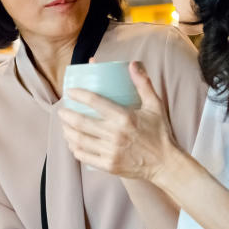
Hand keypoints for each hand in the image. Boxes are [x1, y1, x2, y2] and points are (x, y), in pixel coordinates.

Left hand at [58, 61, 179, 181]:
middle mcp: (115, 135)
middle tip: (62, 110)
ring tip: (64, 125)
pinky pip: (84, 156)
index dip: (79, 95)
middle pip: (81, 122)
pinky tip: (72, 143)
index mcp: (125, 117)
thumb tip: (132, 63)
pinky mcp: (109, 165)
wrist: (166, 164)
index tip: (70, 92)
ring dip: (67, 131)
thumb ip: (143, 83)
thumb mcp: (155, 105)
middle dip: (66, 115)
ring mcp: (111, 151)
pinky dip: (74, 148)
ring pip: (79, 140)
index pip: (95, 102)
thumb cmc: (159, 133)